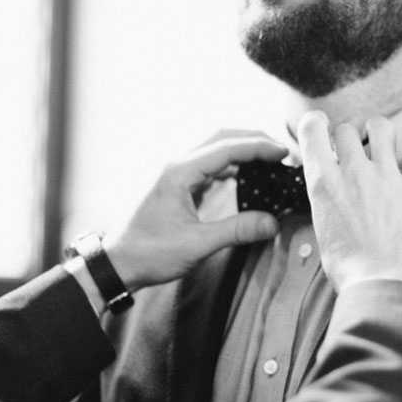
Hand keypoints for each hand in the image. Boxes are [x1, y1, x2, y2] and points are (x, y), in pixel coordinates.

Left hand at [103, 135, 286, 290]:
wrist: (116, 263)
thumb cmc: (148, 253)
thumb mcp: (197, 244)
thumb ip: (236, 230)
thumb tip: (273, 223)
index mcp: (179, 172)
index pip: (227, 147)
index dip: (259, 147)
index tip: (285, 153)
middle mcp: (176, 164)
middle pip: (221, 137)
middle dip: (254, 140)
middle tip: (282, 152)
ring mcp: (175, 172)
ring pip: (214, 149)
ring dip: (242, 151)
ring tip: (270, 162)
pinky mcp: (176, 184)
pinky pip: (208, 165)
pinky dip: (230, 166)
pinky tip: (246, 178)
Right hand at [298, 111, 401, 291]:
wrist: (382, 286)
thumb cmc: (350, 269)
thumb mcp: (323, 230)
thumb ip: (328, 201)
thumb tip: (332, 191)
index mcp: (324, 184)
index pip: (312, 130)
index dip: (316, 124)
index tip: (323, 130)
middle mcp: (353, 173)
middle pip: (347, 129)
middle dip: (349, 137)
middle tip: (356, 153)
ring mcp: (387, 177)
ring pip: (382, 127)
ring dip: (381, 131)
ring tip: (385, 144)